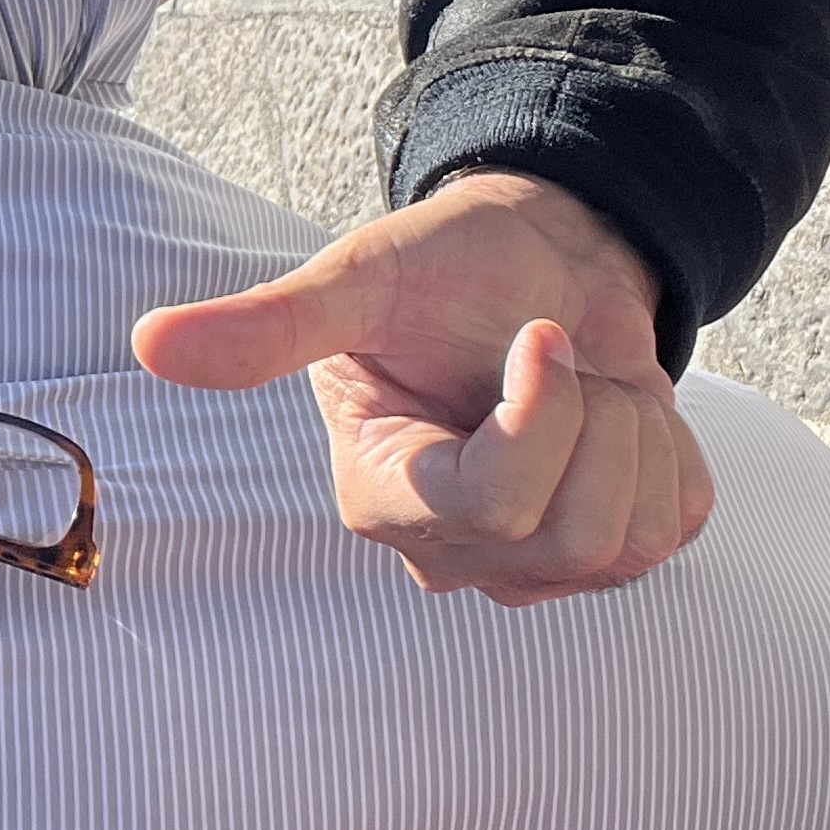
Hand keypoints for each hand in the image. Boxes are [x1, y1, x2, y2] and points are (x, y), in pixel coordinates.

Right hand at [132, 172, 710, 604]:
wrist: (539, 263)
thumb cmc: (443, 269)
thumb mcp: (357, 280)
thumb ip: (269, 325)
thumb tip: (151, 345)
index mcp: (383, 494)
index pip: (488, 507)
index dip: (539, 421)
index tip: (543, 333)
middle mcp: (453, 551)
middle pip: (569, 537)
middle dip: (593, 419)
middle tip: (555, 357)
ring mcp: (535, 566)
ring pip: (630, 543)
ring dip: (635, 432)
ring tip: (582, 386)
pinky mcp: (612, 553)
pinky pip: (677, 525)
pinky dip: (669, 451)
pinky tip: (616, 418)